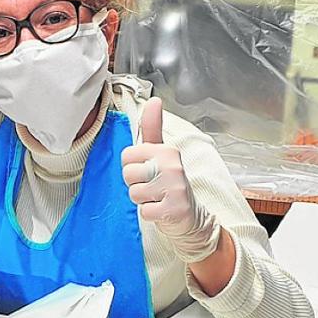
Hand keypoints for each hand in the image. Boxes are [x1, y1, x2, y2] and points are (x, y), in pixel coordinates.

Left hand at [120, 97, 219, 262]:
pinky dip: (150, 214)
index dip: (132, 167)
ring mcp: (175, 187)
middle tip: (153, 188)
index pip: (126, 155)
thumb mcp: (161, 154)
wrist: (191, 216)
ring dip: (143, 200)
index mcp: (166, 150)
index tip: (147, 172)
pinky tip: (162, 210)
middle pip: (128, 174)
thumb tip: (154, 100)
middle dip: (136, 185)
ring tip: (157, 198)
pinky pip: (144, 211)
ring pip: (134, 193)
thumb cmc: (170, 184)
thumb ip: (152, 128)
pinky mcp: (174, 209)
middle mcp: (172, 165)